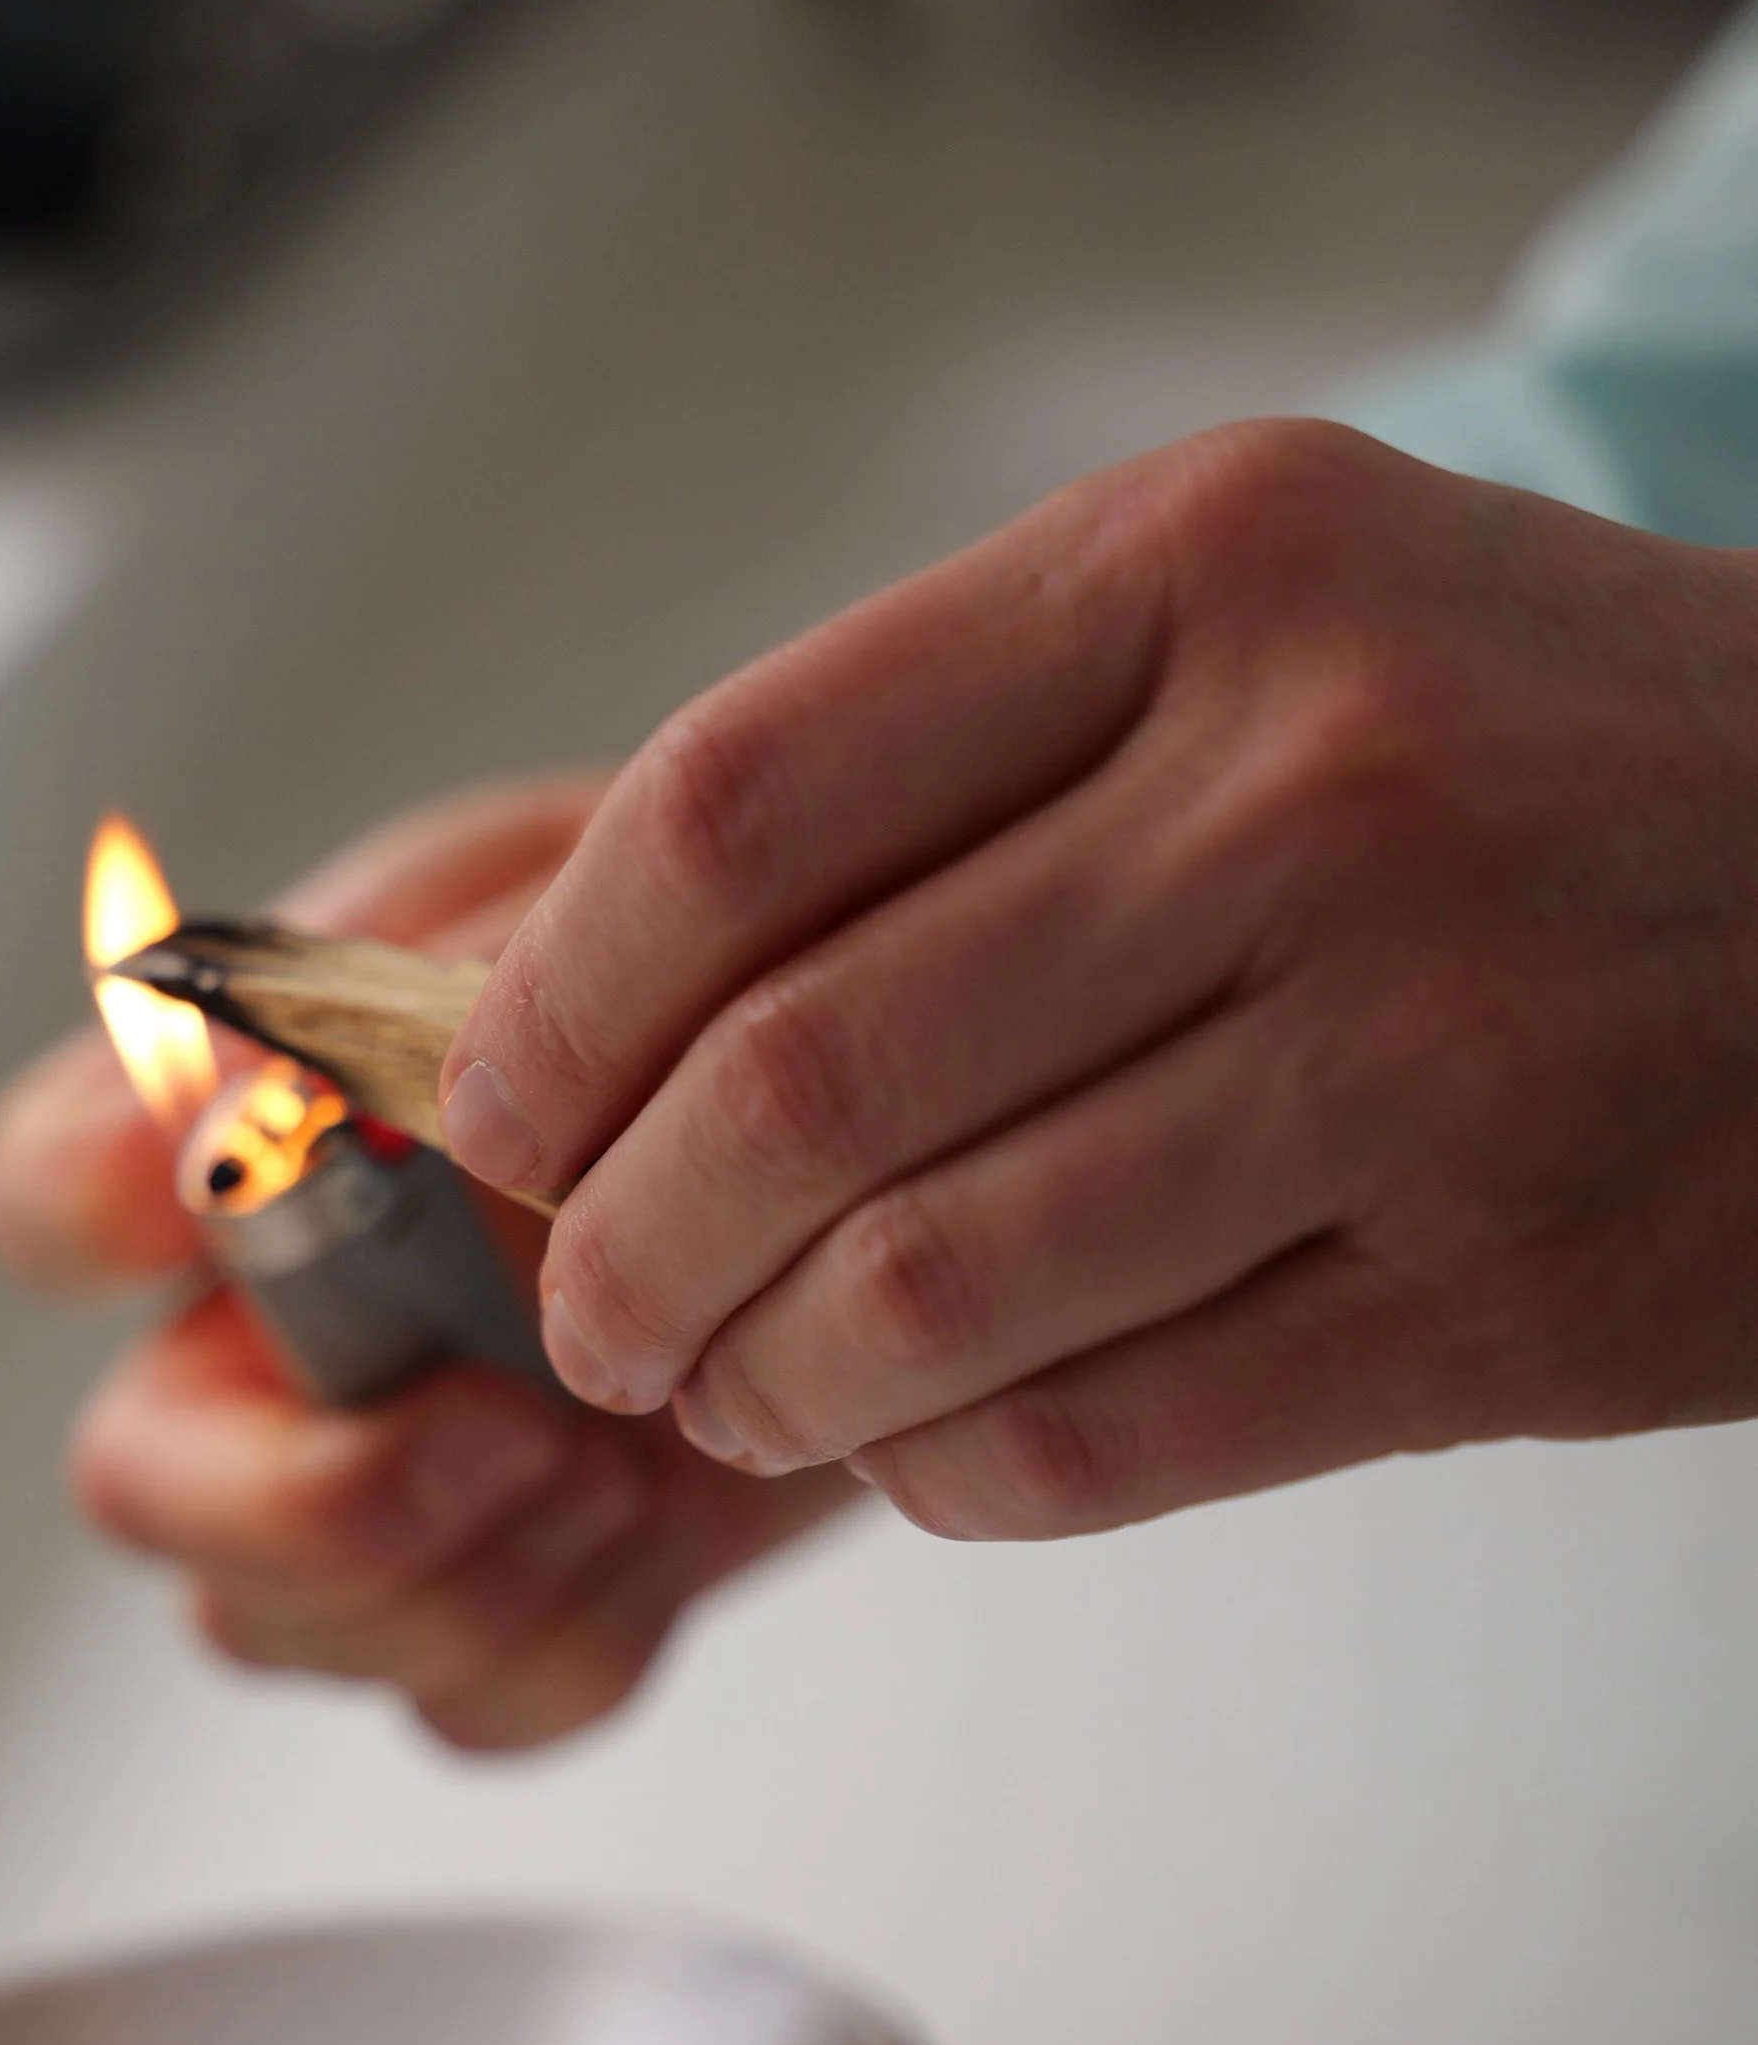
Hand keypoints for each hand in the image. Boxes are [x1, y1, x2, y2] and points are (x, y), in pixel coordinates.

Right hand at [0, 777, 853, 1749]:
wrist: (942, 1135)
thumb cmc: (752, 983)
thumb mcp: (596, 904)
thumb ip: (410, 982)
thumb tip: (227, 1099)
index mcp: (260, 1141)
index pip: (50, 1188)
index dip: (83, 1210)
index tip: (184, 1209)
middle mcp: (286, 1326)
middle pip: (143, 1481)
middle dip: (311, 1498)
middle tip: (502, 1427)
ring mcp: (388, 1483)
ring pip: (283, 1628)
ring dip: (460, 1574)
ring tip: (611, 1459)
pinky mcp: (524, 1596)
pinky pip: (467, 1705)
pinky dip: (565, 1639)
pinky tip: (648, 1530)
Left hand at [439, 420, 1757, 1535]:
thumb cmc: (1547, 749)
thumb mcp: (1261, 614)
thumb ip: (948, 758)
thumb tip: (577, 984)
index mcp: (1206, 570)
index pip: (735, 808)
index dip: (553, 1005)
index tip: (496, 1113)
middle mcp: (1314, 788)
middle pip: (796, 1077)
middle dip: (622, 1248)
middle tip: (591, 1307)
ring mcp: (1427, 1051)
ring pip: (925, 1293)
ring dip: (765, 1382)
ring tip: (733, 1389)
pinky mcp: (1506, 1298)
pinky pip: (1099, 1439)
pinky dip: (945, 1475)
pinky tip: (920, 1441)